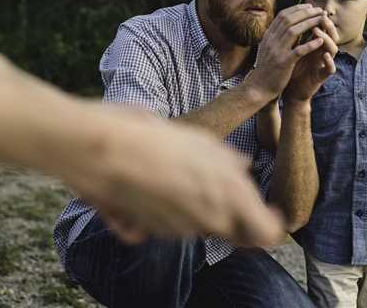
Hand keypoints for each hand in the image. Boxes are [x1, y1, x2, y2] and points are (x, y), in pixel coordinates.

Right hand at [54, 103, 284, 246]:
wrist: (95, 146)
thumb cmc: (148, 134)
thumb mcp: (198, 140)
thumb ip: (226, 161)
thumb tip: (243, 166)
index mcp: (227, 194)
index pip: (266, 232)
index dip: (270, 224)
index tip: (270, 212)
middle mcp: (207, 219)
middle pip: (232, 231)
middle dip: (231, 212)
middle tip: (216, 184)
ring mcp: (176, 229)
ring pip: (198, 225)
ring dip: (195, 207)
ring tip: (175, 171)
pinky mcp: (148, 232)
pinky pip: (167, 224)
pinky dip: (164, 209)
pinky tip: (149, 181)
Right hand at [246, 5, 335, 100]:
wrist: (258, 88)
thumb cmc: (266, 69)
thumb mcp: (267, 49)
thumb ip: (275, 37)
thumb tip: (285, 25)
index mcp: (268, 36)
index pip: (282, 16)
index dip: (297, 9)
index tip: (309, 7)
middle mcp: (271, 40)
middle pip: (289, 20)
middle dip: (306, 13)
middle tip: (319, 10)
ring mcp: (276, 51)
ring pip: (294, 31)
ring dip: (310, 23)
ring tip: (322, 20)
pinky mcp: (283, 63)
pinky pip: (298, 50)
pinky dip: (310, 44)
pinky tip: (320, 41)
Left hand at [283, 17, 338, 101]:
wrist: (290, 90)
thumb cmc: (291, 68)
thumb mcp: (291, 49)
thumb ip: (294, 35)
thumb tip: (288, 16)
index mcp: (314, 45)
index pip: (321, 28)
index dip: (316, 17)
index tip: (309, 7)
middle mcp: (322, 53)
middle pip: (331, 35)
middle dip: (326, 25)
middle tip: (320, 16)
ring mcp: (323, 64)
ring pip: (333, 49)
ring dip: (326, 39)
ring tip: (317, 32)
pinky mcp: (322, 77)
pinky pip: (330, 69)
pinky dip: (329, 62)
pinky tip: (325, 56)